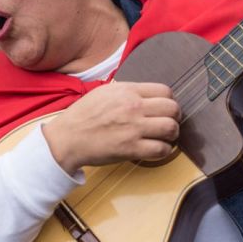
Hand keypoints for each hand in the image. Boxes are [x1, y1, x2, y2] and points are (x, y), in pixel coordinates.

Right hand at [42, 82, 180, 175]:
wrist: (68, 137)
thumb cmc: (84, 115)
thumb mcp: (104, 92)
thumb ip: (128, 92)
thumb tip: (147, 95)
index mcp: (127, 91)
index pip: (165, 91)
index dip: (168, 101)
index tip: (164, 109)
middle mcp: (133, 107)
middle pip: (173, 108)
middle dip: (174, 117)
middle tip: (167, 124)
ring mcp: (133, 128)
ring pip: (171, 128)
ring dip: (172, 135)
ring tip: (164, 138)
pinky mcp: (131, 148)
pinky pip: (161, 149)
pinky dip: (164, 151)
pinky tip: (156, 150)